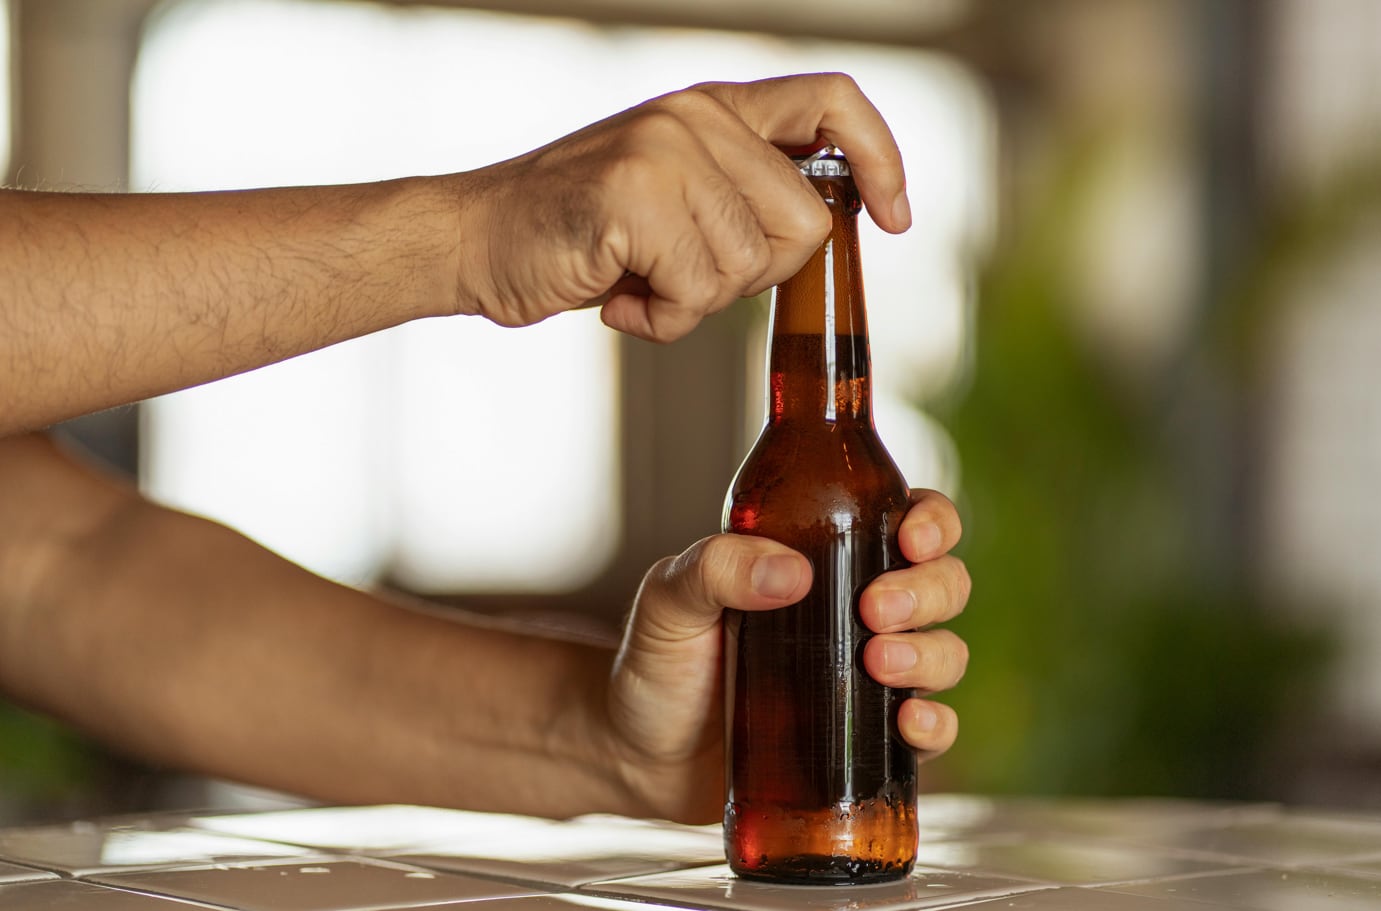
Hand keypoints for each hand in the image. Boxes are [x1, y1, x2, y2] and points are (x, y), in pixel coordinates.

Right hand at [453, 73, 909, 341]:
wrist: (477, 240)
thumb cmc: (580, 233)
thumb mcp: (672, 194)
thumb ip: (742, 194)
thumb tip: (829, 226)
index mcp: (717, 108)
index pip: (834, 102)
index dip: (881, 159)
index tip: (895, 217)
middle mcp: (698, 117)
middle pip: (803, 223)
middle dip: (755, 276)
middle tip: (683, 276)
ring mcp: (666, 151)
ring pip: (749, 267)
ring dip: (693, 302)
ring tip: (637, 281)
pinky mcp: (635, 195)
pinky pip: (695, 290)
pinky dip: (659, 318)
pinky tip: (617, 296)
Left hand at [604, 490, 968, 822]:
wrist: (639, 755)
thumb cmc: (657, 663)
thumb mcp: (669, 599)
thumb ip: (714, 568)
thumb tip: (790, 572)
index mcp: (824, 558)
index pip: (905, 519)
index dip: (931, 521)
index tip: (910, 536)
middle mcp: (858, 612)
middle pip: (941, 583)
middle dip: (926, 590)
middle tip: (874, 609)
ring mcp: (866, 677)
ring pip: (945, 651)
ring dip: (931, 653)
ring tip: (879, 664)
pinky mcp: (864, 740)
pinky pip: (930, 730)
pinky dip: (936, 725)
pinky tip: (910, 724)